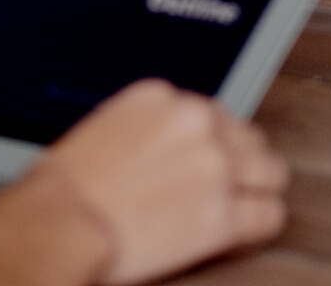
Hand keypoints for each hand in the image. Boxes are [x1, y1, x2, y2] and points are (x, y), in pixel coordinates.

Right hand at [0, 80, 286, 285]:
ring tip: (240, 210)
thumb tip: (164, 151)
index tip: (206, 162)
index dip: (213, 144)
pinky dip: (259, 227)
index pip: (214, 114)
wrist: (59, 221)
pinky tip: (243, 233)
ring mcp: (214, 167)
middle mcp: (195, 122)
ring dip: (257, 191)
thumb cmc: (64, 187)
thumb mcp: (104, 129)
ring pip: (271, 173)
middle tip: (227, 189)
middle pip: (250, 139)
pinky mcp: (222, 215)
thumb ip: (146, 129)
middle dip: (241, 165)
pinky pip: (269, 216)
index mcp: (162, 96)